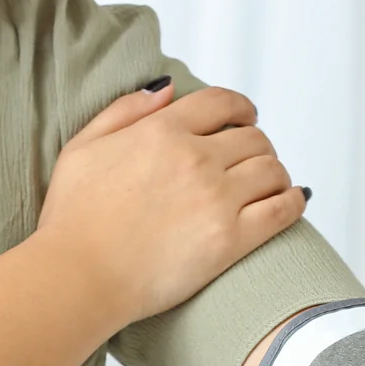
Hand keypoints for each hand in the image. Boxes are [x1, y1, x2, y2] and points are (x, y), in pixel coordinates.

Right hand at [35, 79, 307, 327]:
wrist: (77, 278)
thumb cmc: (71, 220)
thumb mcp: (83, 147)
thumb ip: (125, 111)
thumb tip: (167, 88)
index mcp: (162, 130)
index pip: (221, 103)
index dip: (240, 108)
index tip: (245, 118)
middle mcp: (195, 158)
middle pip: (252, 137)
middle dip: (256, 145)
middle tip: (252, 161)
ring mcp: (216, 198)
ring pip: (272, 169)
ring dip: (275, 173)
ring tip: (270, 184)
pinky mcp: (230, 240)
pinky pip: (282, 210)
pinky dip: (293, 201)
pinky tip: (292, 202)